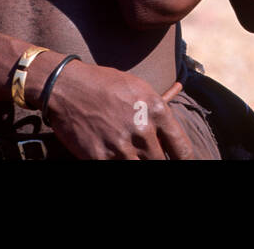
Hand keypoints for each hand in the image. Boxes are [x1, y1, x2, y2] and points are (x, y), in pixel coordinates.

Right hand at [41, 60, 193, 159]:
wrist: (67, 87)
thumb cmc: (105, 84)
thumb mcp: (139, 88)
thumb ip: (158, 108)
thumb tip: (172, 120)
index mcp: (156, 110)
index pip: (182, 148)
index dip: (185, 160)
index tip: (182, 162)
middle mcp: (142, 130)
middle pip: (161, 162)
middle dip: (159, 161)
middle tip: (152, 157)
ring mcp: (121, 146)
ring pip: (141, 168)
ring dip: (138, 162)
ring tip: (132, 155)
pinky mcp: (100, 157)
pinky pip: (117, 169)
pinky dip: (118, 164)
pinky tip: (115, 157)